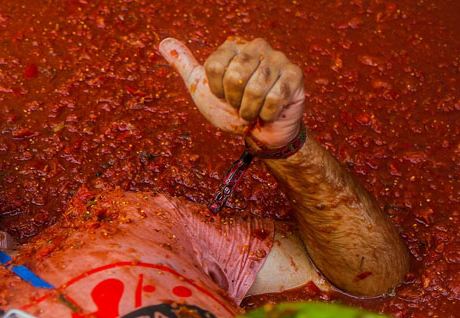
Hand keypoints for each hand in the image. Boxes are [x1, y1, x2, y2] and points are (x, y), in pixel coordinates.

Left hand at [159, 37, 304, 149]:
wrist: (260, 132)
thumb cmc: (231, 108)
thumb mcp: (202, 87)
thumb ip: (185, 65)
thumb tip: (163, 43)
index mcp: (234, 47)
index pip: (215, 65)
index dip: (216, 90)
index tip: (223, 95)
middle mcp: (257, 47)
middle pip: (234, 75)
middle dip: (233, 101)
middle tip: (239, 105)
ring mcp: (279, 59)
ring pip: (255, 89)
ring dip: (249, 110)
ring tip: (253, 111)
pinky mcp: (296, 75)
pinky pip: (274, 98)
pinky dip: (266, 114)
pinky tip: (269, 112)